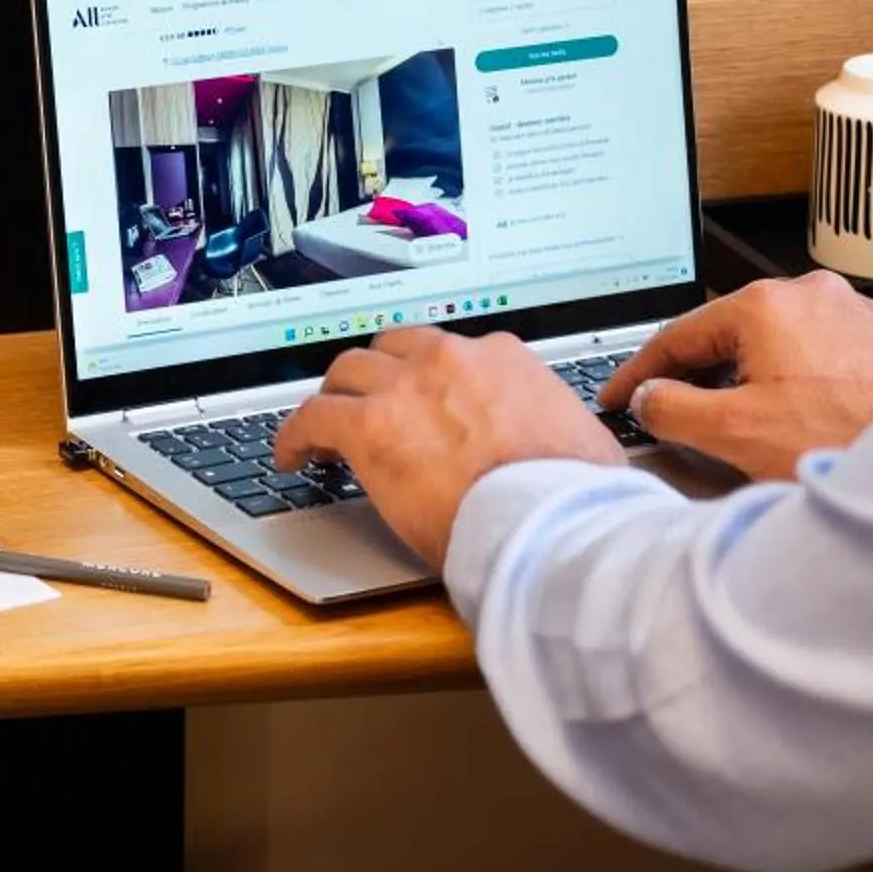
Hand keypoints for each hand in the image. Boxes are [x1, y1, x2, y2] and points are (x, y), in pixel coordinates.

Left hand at [274, 326, 619, 567]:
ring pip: (348, 373)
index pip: (451, 351)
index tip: (423, 402)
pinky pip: (313, 417)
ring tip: (325, 428)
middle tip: (368, 405)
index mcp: (504, 359)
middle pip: (392, 349)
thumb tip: (569, 451)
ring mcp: (406, 387)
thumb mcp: (582, 443)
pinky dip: (295, 434)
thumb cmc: (573, 498)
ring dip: (335, 398)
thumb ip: (558, 430)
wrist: (550, 522)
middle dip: (377, 375)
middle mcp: (451, 359)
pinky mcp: (369, 426)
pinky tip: (291, 457)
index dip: (430, 380)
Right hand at [599, 272, 872, 483]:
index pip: (678, 334)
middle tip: (671, 414)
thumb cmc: (852, 440)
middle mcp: (811, 294)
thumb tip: (649, 399)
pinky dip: (798, 384)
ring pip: (779, 345)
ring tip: (741, 428)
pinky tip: (802, 423)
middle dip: (698, 376)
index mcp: (766, 305)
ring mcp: (852, 312)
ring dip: (752, 381)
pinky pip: (821, 356)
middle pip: (730, 334)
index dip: (639, 372)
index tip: (619, 396)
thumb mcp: (737, 432)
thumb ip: (675, 410)